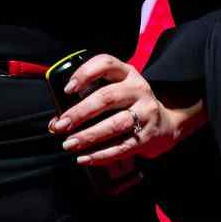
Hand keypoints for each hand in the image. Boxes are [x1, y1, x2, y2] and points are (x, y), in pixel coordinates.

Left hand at [46, 54, 205, 166]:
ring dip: (89, 136)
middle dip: (80, 112)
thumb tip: (55, 123)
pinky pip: (122, 147)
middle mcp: (138, 89)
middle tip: (61, 125)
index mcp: (127, 73)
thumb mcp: (115, 92)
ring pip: (115, 124)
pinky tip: (84, 158)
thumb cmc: (129, 105)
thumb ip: (86, 101)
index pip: (106, 64)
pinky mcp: (148, 136)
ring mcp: (146, 112)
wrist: (165, 124)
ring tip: (69, 144)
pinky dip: (101, 155)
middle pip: (107, 97)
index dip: (85, 74)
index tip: (67, 89)